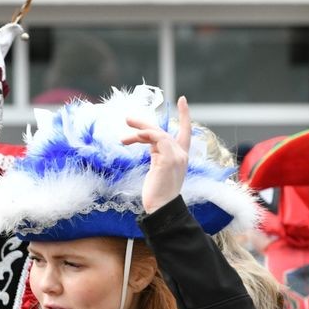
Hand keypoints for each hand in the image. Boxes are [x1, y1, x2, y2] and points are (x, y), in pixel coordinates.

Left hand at [123, 95, 191, 212]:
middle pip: (163, 130)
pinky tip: (132, 137)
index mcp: (180, 156)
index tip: (182, 100)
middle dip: (145, 123)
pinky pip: (156, 139)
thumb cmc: (157, 193)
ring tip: (123, 137)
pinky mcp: (169, 159)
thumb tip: (147, 143)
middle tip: (128, 119)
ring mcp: (177, 156)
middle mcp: (181, 154)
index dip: (185, 116)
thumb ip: (156, 154)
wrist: (161, 208)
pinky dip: (144, 135)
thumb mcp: (157, 169)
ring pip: (157, 133)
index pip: (186, 132)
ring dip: (139, 130)